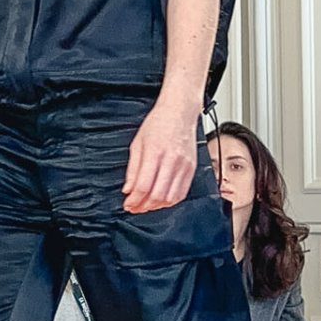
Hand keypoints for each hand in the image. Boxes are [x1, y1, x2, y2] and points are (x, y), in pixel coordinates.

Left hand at [123, 100, 196, 214]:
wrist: (179, 113)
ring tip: (147, 205)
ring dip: (157, 206)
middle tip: (135, 208)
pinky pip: (182, 193)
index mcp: (155, 152)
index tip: (128, 204)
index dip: (134, 200)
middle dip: (144, 206)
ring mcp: (184, 165)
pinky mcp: (191, 169)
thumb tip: (128, 190)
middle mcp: (172, 160)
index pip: (144, 185)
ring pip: (171, 197)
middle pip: (157, 195)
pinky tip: (161, 200)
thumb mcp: (137, 144)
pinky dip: (171, 202)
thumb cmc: (158, 124)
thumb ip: (132, 169)